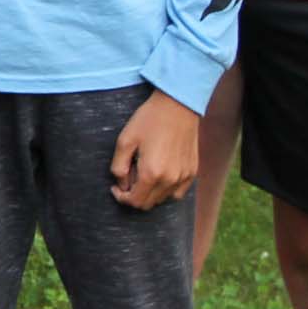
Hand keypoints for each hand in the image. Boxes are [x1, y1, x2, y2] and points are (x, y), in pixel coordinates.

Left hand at [109, 90, 199, 209]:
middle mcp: (169, 180)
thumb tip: (121, 185)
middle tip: (127, 179)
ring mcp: (183, 177)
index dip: (121, 197)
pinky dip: (166, 190)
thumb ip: (118, 167)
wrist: (177, 105)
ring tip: (143, 173)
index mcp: (151, 173)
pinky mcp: (192, 172)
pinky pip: (177, 193)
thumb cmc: (149, 120)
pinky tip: (159, 175)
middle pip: (147, 204)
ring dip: (149, 193)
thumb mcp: (125, 140)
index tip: (116, 187)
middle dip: (133, 196)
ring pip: (162, 199)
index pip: (134, 201)